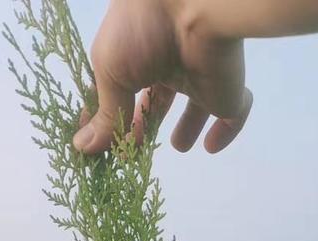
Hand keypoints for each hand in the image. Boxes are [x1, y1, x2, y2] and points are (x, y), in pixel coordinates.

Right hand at [73, 0, 252, 155]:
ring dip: (188, 126)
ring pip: (197, 105)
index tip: (98, 144)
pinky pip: (234, 114)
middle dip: (146, 124)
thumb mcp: (110, 71)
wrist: (192, 4)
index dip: (110, 115)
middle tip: (134, 149)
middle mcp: (168, 64)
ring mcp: (199, 76)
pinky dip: (225, 132)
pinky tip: (210, 146)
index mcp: (135, 53)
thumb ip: (105, 115)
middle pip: (158, 100)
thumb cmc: (140, 27)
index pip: (121, 89)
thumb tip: (83, 149)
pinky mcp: (226, 89)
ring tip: (179, 144)